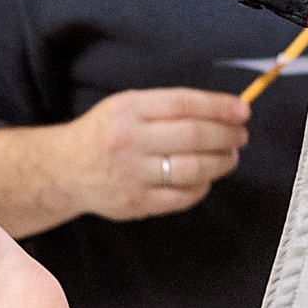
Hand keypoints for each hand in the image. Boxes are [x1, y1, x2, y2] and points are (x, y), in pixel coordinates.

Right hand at [0, 89, 250, 237]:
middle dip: (226, 135)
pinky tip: (206, 178)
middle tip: (240, 135)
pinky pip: (182, 197)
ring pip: (192, 169)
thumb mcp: (127, 106)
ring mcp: (132, 175)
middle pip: (193, 136)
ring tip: (230, 156)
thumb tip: (223, 110)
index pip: (184, 104)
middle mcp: (129, 140)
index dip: (219, 107)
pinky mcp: (136, 203)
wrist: (65, 170)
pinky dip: (202, 187)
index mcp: (128, 109)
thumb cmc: (106, 133)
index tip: (242, 110)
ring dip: (221, 162)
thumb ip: (168, 106)